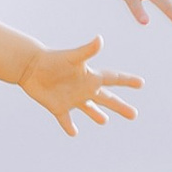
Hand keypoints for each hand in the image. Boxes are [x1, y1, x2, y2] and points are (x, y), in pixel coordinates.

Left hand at [18, 37, 141, 137]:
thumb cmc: (53, 59)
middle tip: (135, 114)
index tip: (141, 83)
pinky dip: (69, 126)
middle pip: (107, 99)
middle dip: (120, 106)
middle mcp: (84, 88)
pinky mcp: (58, 107)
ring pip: (89, 108)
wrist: (31, 66)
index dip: (127, 80)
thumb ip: (87, 50)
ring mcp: (71, 99)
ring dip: (97, 115)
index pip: (113, 78)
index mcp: (90, 77)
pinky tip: (74, 132)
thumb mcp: (73, 57)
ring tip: (104, 121)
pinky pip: (65, 120)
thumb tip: (100, 39)